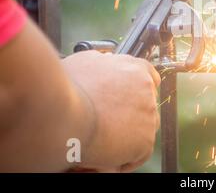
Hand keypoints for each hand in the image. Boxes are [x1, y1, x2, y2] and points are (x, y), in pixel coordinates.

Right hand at [61, 51, 160, 171]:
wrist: (62, 114)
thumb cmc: (66, 88)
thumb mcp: (84, 62)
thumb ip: (102, 62)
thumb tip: (105, 62)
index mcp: (134, 67)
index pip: (150, 77)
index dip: (139, 91)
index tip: (129, 100)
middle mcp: (146, 88)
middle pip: (147, 105)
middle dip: (132, 115)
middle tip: (110, 124)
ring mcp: (148, 113)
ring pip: (144, 129)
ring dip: (128, 136)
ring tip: (104, 141)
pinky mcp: (145, 138)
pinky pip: (139, 152)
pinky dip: (125, 158)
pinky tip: (106, 157)